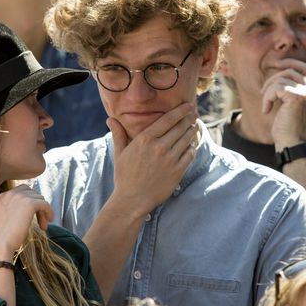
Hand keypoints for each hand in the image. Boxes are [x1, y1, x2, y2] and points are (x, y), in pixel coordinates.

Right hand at [0, 184, 53, 261]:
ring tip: (42, 226)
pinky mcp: (30, 204)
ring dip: (43, 212)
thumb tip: (27, 211)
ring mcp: (20, 197)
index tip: (32, 215)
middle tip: (40, 221)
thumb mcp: (5, 218)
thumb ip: (14, 210)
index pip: (22, 191)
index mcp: (3, 196)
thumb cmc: (2, 238)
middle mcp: (11, 193)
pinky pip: (45, 204)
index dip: (30, 201)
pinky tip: (49, 221)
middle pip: (32, 193)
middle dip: (37, 205)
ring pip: (39, 199)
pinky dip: (49, 211)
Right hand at [108, 102, 198, 218]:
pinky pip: (190, 155)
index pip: (167, 119)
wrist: (132, 200)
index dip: (180, 111)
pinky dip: (192, 147)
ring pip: (187, 139)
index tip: (188, 105)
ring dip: (193, 131)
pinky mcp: (177, 171)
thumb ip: (118, 134)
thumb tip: (110, 119)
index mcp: (145, 139)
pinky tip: (192, 144)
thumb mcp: (119, 153)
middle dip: (189, 119)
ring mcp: (170, 160)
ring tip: (195, 126)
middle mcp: (159, 147)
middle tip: (194, 113)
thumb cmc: (124, 176)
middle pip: (180, 127)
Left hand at [262, 58, 305, 149]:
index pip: (305, 67)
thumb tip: (279, 74)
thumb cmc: (290, 128)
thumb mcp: (294, 106)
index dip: (289, 63)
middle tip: (264, 93)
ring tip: (266, 104)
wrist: (293, 145)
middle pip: (290, 71)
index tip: (275, 66)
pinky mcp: (297, 97)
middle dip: (273, 79)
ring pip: (281, 78)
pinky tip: (266, 110)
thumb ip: (293, 90)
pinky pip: (276, 88)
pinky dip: (267, 98)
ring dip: (268, 90)